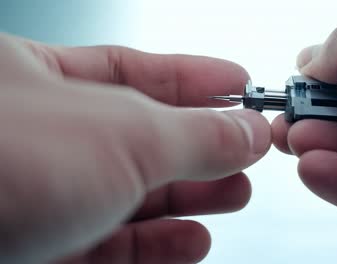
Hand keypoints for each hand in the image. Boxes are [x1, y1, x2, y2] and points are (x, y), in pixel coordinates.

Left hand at [0, 34, 270, 262]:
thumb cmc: (0, 160)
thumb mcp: (122, 135)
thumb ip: (195, 133)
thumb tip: (250, 129)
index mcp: (45, 81)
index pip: (138, 72)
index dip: (195, 77)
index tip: (240, 85)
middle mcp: (44, 138)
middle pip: (142, 137)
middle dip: (203, 145)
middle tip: (248, 151)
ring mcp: (42, 198)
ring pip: (131, 196)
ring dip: (190, 198)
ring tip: (234, 195)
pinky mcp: (42, 254)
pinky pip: (111, 248)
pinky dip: (158, 247)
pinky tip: (192, 242)